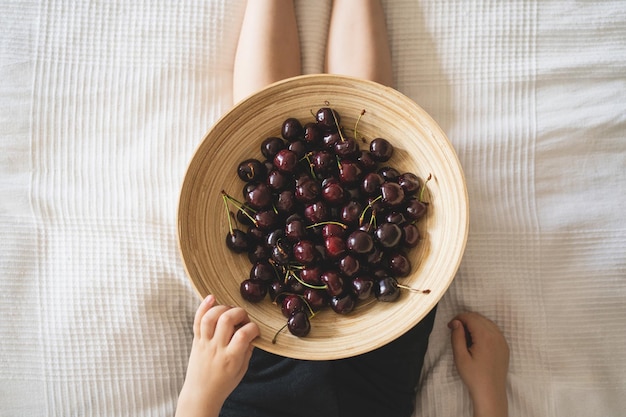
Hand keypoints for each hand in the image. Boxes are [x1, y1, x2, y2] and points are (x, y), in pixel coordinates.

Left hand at [176, 295, 259, 416]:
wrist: (201, 394)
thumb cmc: (224, 383)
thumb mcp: (242, 370)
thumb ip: (247, 350)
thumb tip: (252, 333)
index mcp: (231, 358)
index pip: (243, 334)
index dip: (253, 328)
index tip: (255, 330)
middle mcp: (217, 349)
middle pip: (226, 321)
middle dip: (239, 312)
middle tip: (243, 318)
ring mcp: (205, 344)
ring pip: (210, 318)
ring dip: (222, 308)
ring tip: (229, 310)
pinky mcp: (196, 341)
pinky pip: (197, 321)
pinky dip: (203, 307)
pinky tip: (211, 298)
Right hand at [449, 312, 508, 416]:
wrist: (491, 392)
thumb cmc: (474, 376)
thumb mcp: (460, 357)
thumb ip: (457, 336)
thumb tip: (456, 322)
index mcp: (485, 337)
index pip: (470, 317)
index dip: (458, 318)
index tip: (450, 326)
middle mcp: (496, 335)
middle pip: (479, 318)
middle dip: (466, 320)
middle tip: (455, 330)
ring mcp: (502, 341)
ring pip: (487, 322)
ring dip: (475, 324)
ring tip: (465, 335)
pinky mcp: (504, 346)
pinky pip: (494, 330)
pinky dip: (484, 329)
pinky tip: (476, 340)